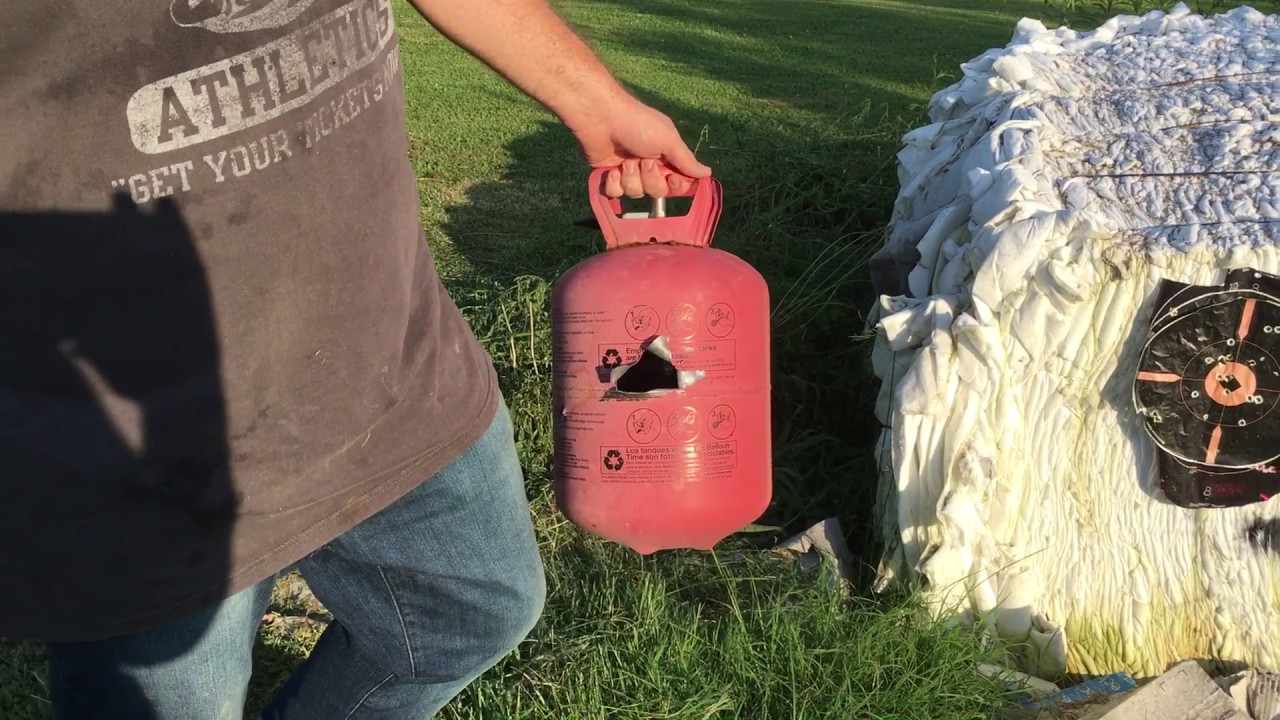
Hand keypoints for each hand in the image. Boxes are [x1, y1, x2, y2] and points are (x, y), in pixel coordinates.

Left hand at [568, 94, 710, 198]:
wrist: (601, 118)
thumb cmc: (638, 125)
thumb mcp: (668, 140)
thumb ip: (686, 161)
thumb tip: (707, 173)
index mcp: (667, 156)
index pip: (679, 183)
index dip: (677, 185)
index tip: (672, 177)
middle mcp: (649, 166)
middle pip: (658, 192)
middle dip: (650, 178)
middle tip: (642, 160)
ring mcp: (629, 173)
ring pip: (636, 194)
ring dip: (631, 178)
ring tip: (625, 160)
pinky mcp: (609, 177)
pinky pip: (616, 194)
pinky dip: (614, 183)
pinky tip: (611, 169)